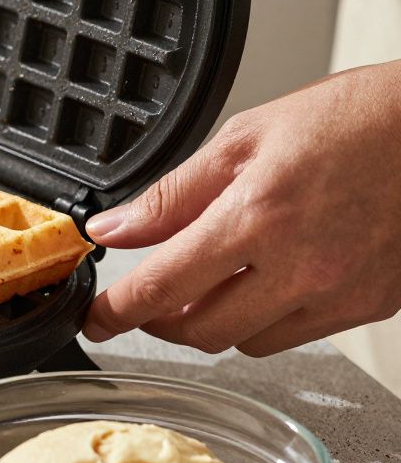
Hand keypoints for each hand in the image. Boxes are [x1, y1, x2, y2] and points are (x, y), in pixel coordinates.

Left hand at [81, 60, 400, 355]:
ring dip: (211, 324)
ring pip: (246, 342)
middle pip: (199, 330)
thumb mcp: (245, 138)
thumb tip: (115, 228)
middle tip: (146, 301)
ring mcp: (336, 293)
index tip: (95, 318)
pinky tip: (259, 287)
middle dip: (159, 322)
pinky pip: (295, 337)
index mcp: (255, 216)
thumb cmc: (356, 120)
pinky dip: (262, 322)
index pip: (161, 286)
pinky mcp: (367, 306)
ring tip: (203, 288)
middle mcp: (298, 265)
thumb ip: (172, 194)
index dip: (116, 311)